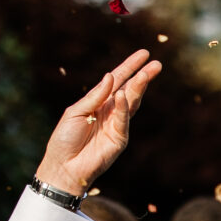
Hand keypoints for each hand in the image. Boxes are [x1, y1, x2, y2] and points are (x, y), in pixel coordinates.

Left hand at [34, 50, 161, 198]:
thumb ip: (95, 96)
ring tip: (147, 73)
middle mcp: (110, 111)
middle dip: (143, 76)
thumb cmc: (65, 139)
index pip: (117, 81)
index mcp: (98, 102)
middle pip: (129, 90)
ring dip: (139, 88)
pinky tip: (124, 95)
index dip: (129, 67)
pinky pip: (123, 120)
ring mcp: (117, 125)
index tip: (144, 54)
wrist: (63, 166)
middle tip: (157, 64)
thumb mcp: (76, 112)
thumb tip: (110, 77)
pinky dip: (124, 108)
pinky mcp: (119, 139)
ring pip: (131, 103)